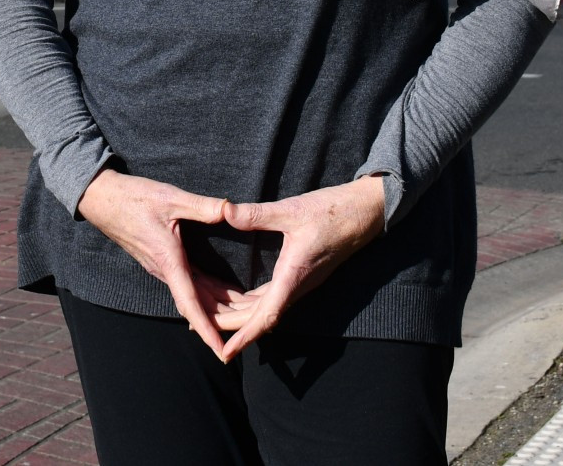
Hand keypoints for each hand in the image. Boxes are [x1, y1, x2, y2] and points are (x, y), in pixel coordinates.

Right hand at [77, 168, 235, 357]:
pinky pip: (187, 283)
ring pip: (193, 295)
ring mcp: (161, 266)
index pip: (190, 303)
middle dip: (221, 321)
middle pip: (196, 305)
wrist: (102, 198)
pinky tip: (221, 291)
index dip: (207, 328)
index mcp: (169, 260)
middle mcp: (165, 270)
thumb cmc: (133, 198)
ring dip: (216, 306)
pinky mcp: (160, 259)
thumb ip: (201, 206)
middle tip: (250, 331)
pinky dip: (206, 291)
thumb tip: (229, 209)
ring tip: (244, 315)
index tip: (221, 350)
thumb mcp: (170, 198)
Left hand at [210, 177, 386, 360]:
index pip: (266, 316)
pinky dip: (251, 301)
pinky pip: (273, 297)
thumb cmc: (332, 211)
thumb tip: (225, 211)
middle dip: (230, 325)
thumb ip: (257, 214)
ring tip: (208, 314)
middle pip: (260, 317)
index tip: (225, 352)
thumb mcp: (292, 210)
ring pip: (266, 308)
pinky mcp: (301, 275)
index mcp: (293, 276)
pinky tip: (235, 298)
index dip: (244, 336)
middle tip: (197, 325)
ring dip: (239, 314)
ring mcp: (300, 282)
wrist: (364, 212)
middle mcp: (297, 286)